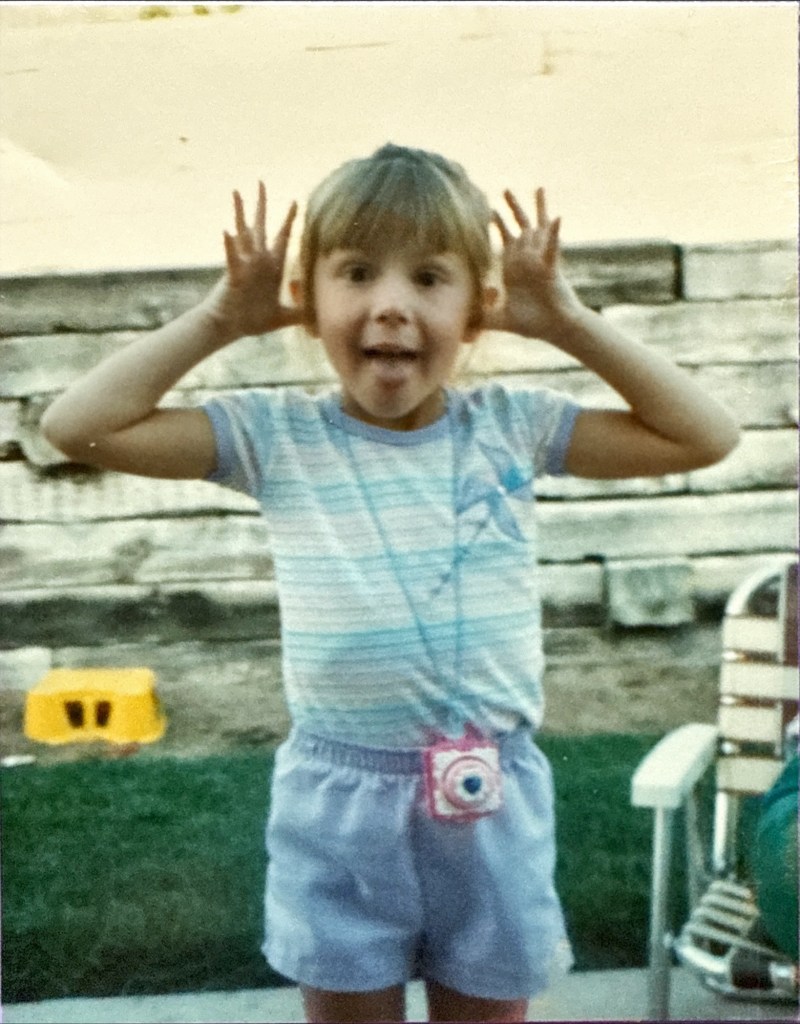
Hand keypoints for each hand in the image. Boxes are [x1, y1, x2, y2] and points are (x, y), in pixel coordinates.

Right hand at [203, 182, 300, 339]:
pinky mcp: (234, 275)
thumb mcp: (283, 316)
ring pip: (243, 233)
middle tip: (261, 182)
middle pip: (261, 226)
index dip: (289, 221)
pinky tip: (227, 230)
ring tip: (236, 192)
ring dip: (240, 213)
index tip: (296, 201)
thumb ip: (299, 312)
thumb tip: (316, 314)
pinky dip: (229, 245)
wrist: (231, 328)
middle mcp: (258, 261)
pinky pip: (232, 257)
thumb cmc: (252, 320)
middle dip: (262, 204)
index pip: (283, 238)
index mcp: (271, 267)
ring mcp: (245, 265)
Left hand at [488, 188, 581, 338]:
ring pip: (539, 229)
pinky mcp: (551, 268)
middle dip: (512, 208)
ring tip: (538, 188)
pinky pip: (553, 247)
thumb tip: (464, 320)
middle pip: (520, 227)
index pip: (505, 240)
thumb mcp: (501, 319)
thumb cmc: (533, 323)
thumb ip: (483, 316)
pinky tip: (557, 217)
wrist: (555, 329)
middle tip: (504, 189)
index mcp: (515, 269)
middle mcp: (528, 260)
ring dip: (538, 208)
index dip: (496, 225)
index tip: (487, 209)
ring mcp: (540, 261)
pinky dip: (554, 233)